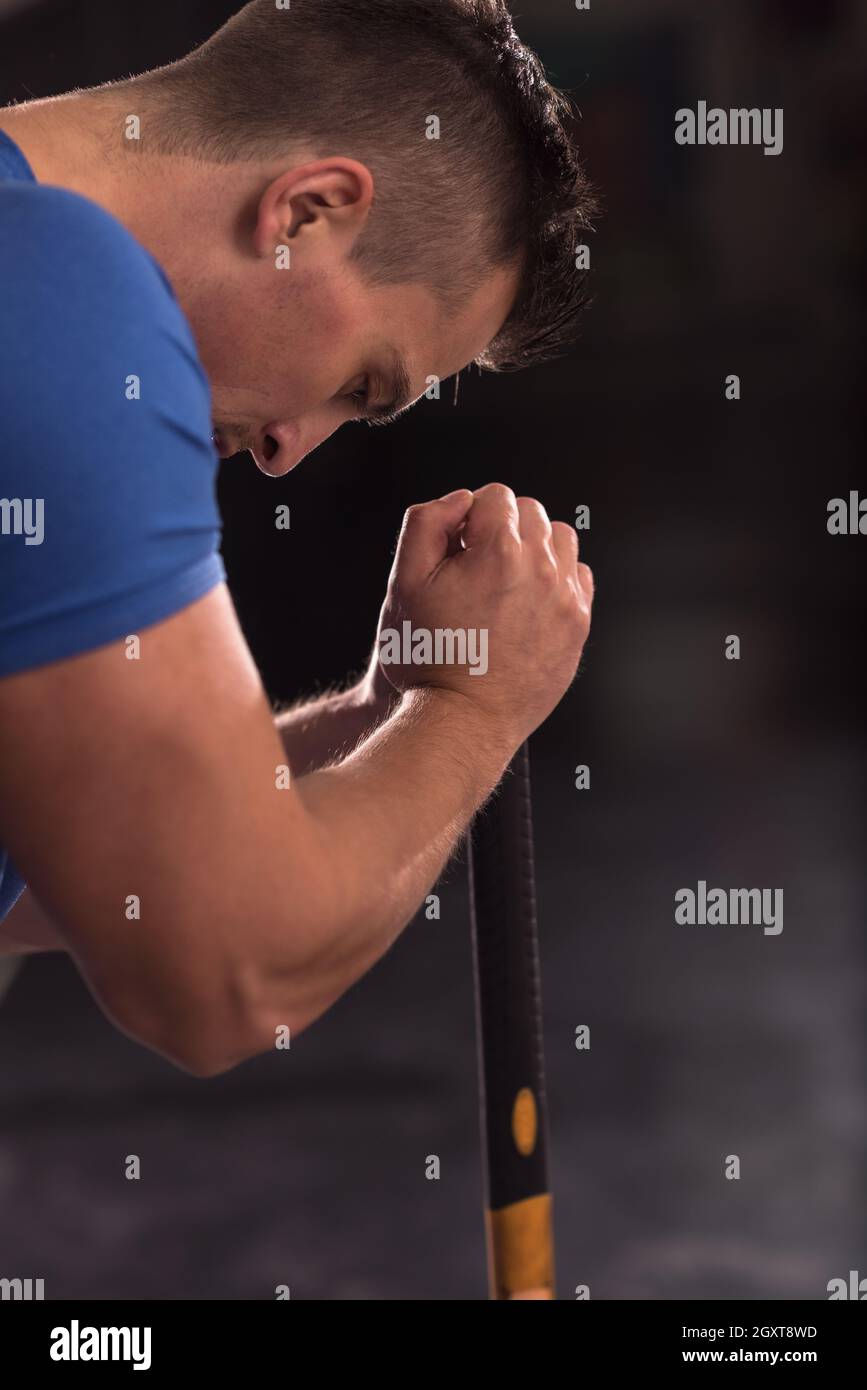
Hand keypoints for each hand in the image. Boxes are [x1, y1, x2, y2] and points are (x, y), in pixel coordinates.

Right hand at [374, 485, 593, 750]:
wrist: (462, 720)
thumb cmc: (429, 658)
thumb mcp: (403, 582)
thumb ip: (426, 524)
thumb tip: (460, 500)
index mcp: (499, 552)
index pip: (495, 496)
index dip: (468, 518)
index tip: (457, 550)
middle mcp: (542, 570)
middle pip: (531, 513)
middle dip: (501, 530)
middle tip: (475, 570)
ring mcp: (566, 599)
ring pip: (560, 540)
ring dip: (534, 549)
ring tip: (504, 584)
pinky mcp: (578, 626)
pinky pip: (578, 578)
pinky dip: (556, 580)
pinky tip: (527, 603)